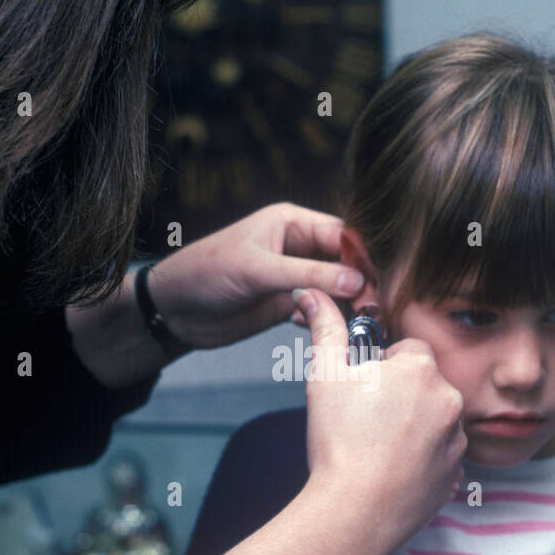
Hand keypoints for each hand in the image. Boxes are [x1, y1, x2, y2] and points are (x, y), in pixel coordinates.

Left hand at [146, 203, 364, 349]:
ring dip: (350, 306)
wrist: (173, 310)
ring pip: (337, 289)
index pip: (343, 235)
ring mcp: (294, 276)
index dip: (364, 258)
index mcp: (292, 222)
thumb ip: (308, 274)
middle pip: (347, 262)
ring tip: (362, 325)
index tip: (382, 284)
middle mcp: (298, 246)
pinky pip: (321, 310)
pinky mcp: (287, 304)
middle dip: (362, 284)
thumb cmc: (205, 274)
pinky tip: (332, 332)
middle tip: (377, 311)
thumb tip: (358, 281)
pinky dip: (330, 320)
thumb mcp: (257, 270)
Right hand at [296, 288, 467, 549]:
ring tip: (376, 449)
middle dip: (400, 396)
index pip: (408, 350)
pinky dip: (421, 461)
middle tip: (365, 420)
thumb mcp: (324, 376)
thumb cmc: (338, 443)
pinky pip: (440, 457)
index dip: (382, 366)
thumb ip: (325, 329)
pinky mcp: (456, 475)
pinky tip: (390, 471)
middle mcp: (450, 400)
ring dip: (413, 427)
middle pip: (424, 385)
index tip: (363, 387)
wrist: (354, 513)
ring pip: (434, 421)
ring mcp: (457, 441)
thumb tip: (312, 295)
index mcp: (421, 370)